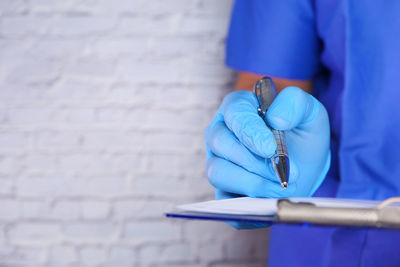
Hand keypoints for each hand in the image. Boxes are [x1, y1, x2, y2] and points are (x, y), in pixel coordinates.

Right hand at [204, 87, 329, 226]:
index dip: (249, 130)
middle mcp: (221, 133)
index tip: (269, 148)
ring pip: (218, 171)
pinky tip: (270, 197)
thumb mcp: (309, 112)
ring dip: (252, 182)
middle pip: (221, 142)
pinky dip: (248, 202)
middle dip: (253, 160)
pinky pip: (223, 200)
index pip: (234, 113)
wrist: (304, 167)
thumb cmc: (301, 135)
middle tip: (284, 171)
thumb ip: (295, 103)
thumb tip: (275, 118)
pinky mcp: (222, 190)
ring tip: (281, 186)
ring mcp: (218, 162)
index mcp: (238, 108)